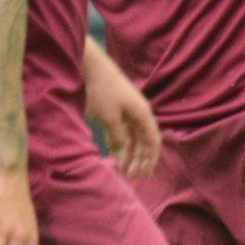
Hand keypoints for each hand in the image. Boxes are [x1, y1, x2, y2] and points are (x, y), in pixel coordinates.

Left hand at [84, 53, 161, 180]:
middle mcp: (138, 114)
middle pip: (143, 142)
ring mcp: (127, 112)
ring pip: (132, 138)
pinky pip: (121, 132)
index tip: (145, 174)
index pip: (153, 141)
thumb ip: (119, 137)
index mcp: (142, 114)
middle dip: (139, 160)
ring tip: (123, 170)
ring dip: (128, 154)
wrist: (91, 67)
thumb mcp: (110, 118)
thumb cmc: (102, 91)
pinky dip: (119, 144)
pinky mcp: (115, 111)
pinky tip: (114, 156)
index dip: (150, 159)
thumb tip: (122, 151)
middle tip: (132, 177)